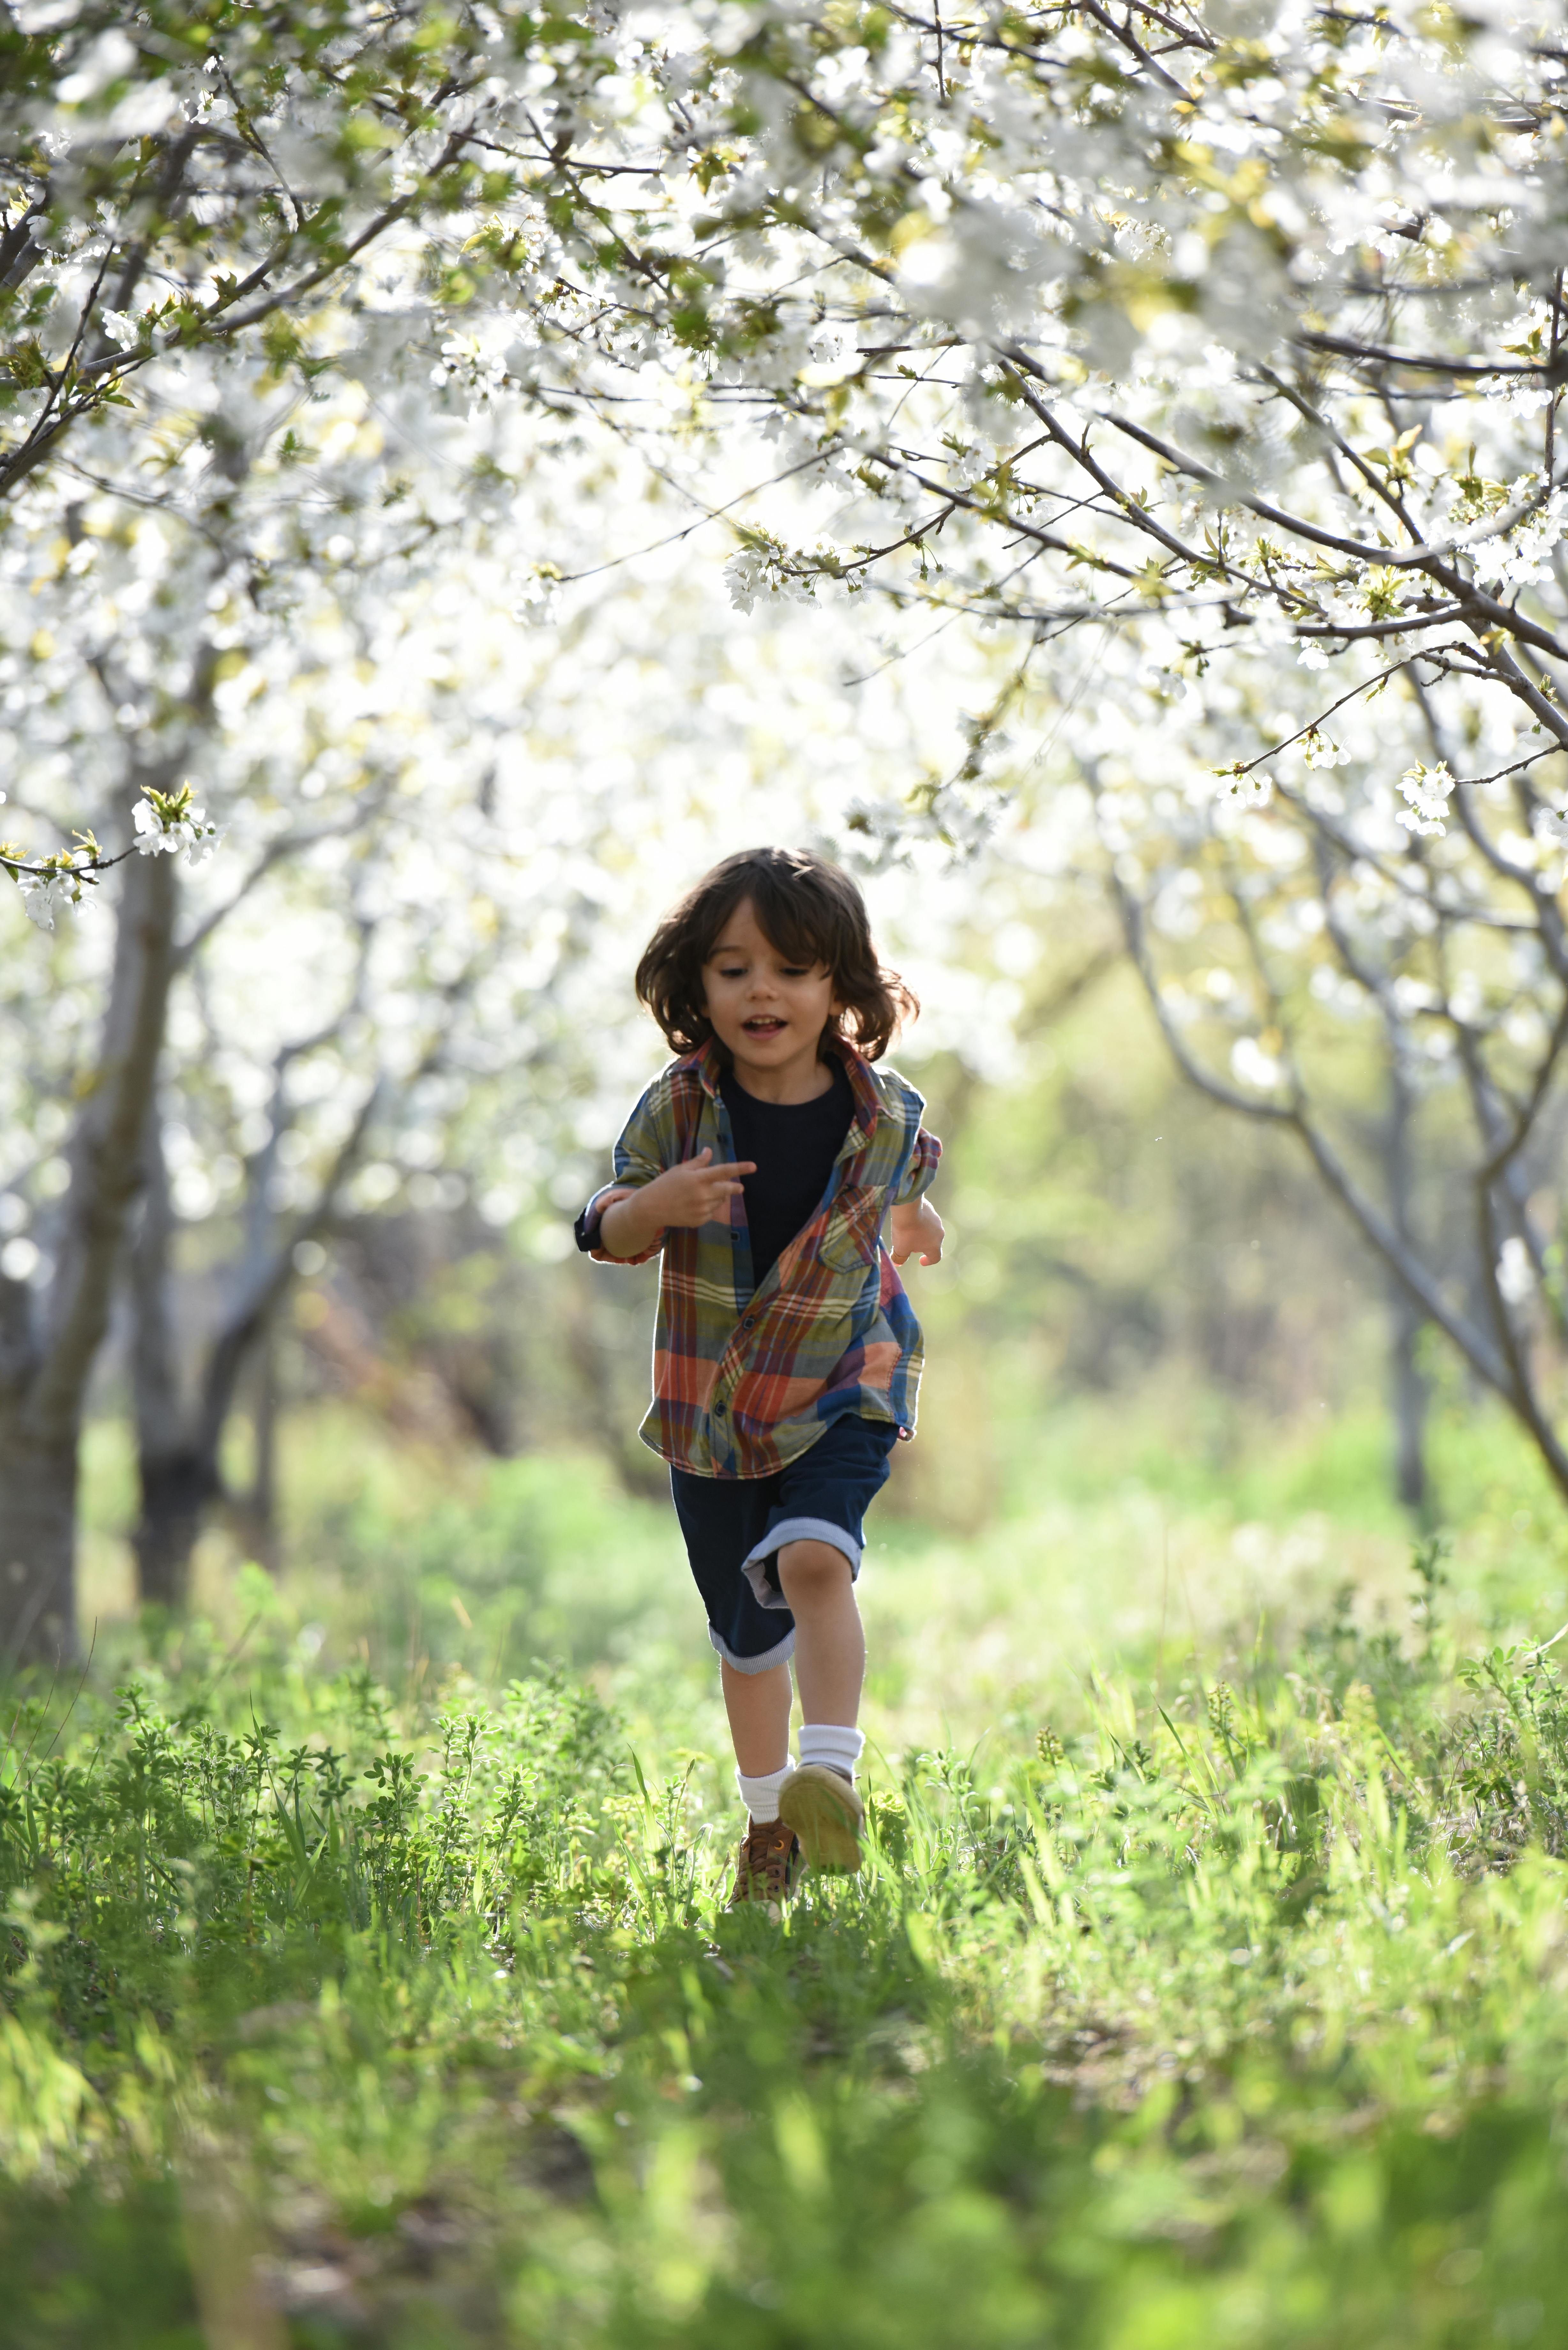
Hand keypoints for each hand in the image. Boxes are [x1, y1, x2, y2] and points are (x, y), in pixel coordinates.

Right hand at [596, 1149, 755, 1257]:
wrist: (651, 1208)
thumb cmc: (665, 1185)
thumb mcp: (680, 1170)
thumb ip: (698, 1162)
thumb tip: (710, 1151)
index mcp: (698, 1179)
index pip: (724, 1171)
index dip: (740, 1168)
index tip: (754, 1166)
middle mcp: (703, 1195)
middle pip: (728, 1190)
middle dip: (735, 1188)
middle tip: (739, 1188)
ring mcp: (702, 1209)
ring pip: (720, 1201)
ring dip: (719, 1196)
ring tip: (704, 1193)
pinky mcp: (700, 1221)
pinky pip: (712, 1212)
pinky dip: (709, 1207)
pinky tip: (696, 1204)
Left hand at [889, 1197, 943, 1266]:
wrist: (907, 1207)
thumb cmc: (905, 1231)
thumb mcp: (900, 1248)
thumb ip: (900, 1257)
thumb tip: (898, 1262)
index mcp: (934, 1246)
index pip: (935, 1258)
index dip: (928, 1261)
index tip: (921, 1261)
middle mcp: (939, 1234)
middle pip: (933, 1243)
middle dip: (922, 1246)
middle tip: (911, 1245)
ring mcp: (937, 1220)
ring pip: (930, 1230)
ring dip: (921, 1233)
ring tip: (909, 1230)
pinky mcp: (931, 1210)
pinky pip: (927, 1219)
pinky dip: (920, 1222)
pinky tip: (910, 1219)